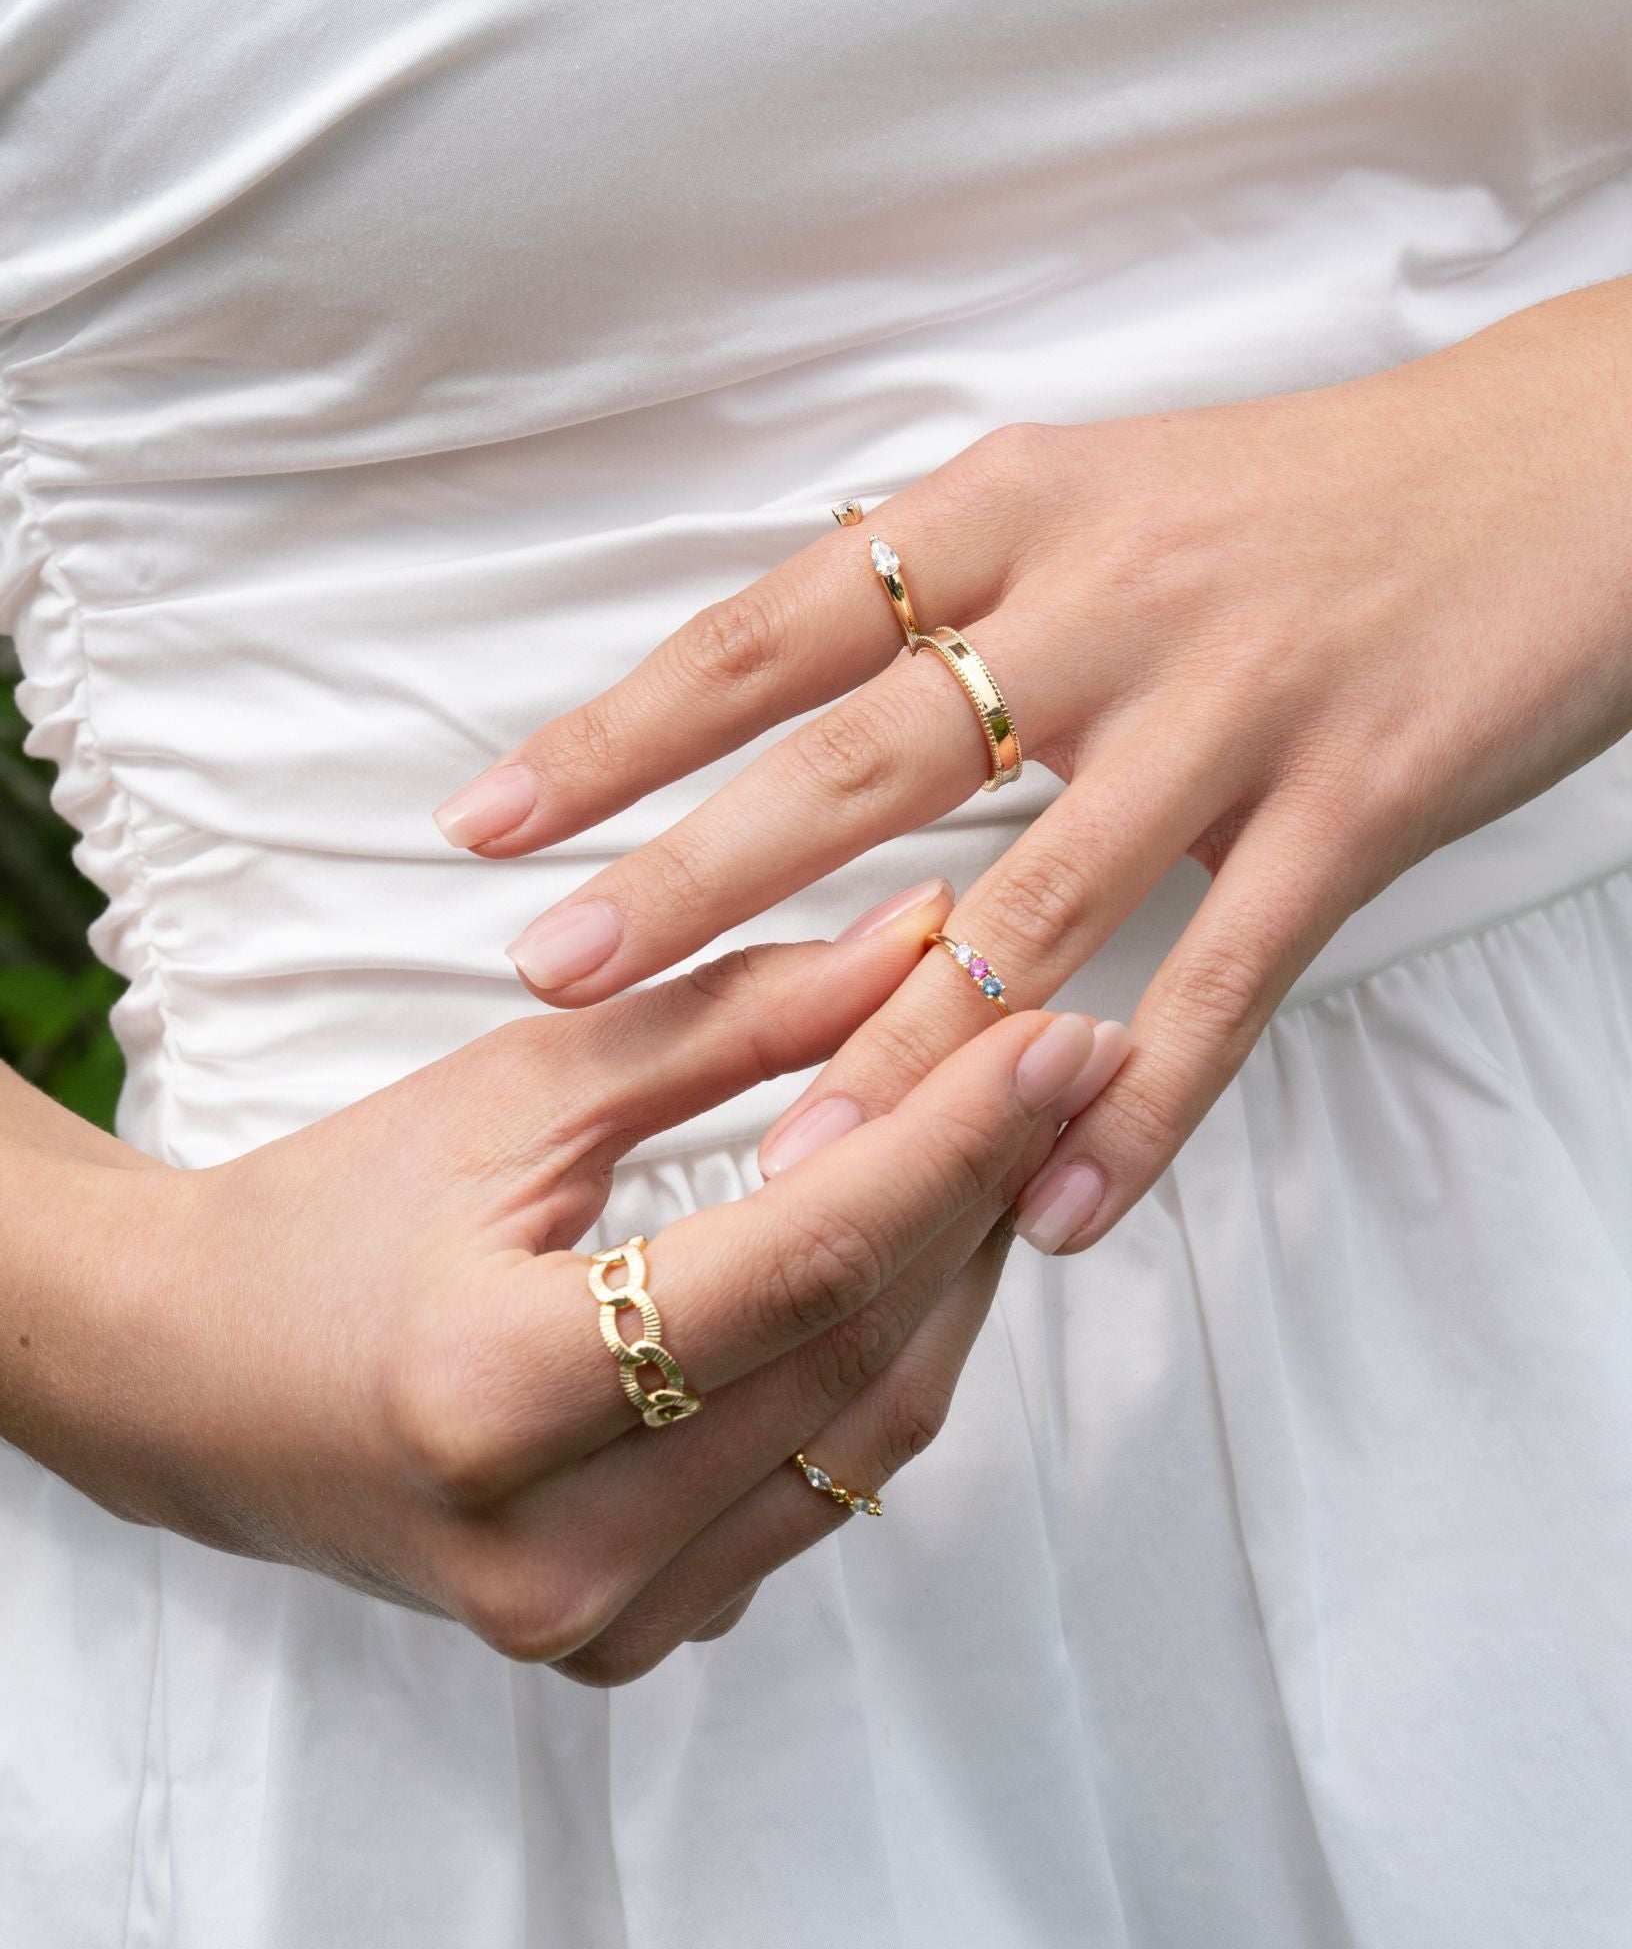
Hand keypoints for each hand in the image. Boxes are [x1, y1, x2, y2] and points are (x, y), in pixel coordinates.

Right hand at [2, 888, 1115, 1681]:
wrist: (194, 1383)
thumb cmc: (328, 1214)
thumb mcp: (512, 1093)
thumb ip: (729, 1020)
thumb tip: (920, 940)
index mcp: (495, 1392)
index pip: (805, 1261)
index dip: (956, 1138)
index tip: (1063, 1033)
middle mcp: (555, 1549)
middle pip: (861, 1355)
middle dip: (982, 1197)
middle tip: (1054, 1070)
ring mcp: (595, 1621)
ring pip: (867, 1442)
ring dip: (955, 1285)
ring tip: (1002, 1151)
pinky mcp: (625, 1637)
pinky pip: (815, 1498)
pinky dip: (879, 1371)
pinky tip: (909, 1265)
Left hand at [435, 277, 1631, 1255]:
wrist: (1560, 474)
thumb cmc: (1303, 499)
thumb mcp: (1101, 492)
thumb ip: (950, 586)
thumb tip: (783, 681)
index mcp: (1014, 509)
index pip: (769, 631)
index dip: (618, 731)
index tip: (487, 822)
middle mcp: (1101, 601)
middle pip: (852, 766)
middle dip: (687, 881)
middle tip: (554, 978)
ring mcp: (1229, 708)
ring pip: (1027, 907)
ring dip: (896, 1053)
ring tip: (784, 1171)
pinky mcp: (1353, 805)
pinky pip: (1222, 985)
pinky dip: (1134, 1109)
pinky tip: (1052, 1211)